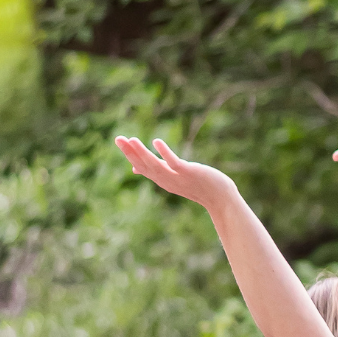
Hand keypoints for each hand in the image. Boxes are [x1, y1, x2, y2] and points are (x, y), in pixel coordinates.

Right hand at [115, 134, 234, 211]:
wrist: (220, 199)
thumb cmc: (198, 186)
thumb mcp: (173, 179)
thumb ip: (156, 172)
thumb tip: (135, 169)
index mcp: (162, 179)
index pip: (142, 167)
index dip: (130, 154)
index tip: (119, 141)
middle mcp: (166, 180)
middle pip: (144, 165)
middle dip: (130, 152)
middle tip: (117, 138)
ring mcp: (177, 177)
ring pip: (155, 165)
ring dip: (142, 153)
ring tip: (131, 140)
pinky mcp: (189, 173)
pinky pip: (174, 163)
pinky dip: (164, 153)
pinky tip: (156, 142)